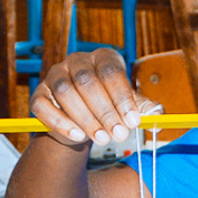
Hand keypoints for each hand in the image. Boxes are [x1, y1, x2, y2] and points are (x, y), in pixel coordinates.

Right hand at [29, 49, 158, 148]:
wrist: (82, 120)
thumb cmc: (110, 107)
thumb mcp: (128, 106)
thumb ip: (143, 109)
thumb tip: (158, 116)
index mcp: (103, 57)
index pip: (111, 72)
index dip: (122, 97)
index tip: (133, 122)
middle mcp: (77, 61)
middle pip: (87, 81)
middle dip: (105, 111)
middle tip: (119, 135)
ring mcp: (55, 76)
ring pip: (66, 93)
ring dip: (85, 118)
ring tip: (102, 139)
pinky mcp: (39, 94)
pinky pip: (44, 106)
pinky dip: (60, 123)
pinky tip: (77, 137)